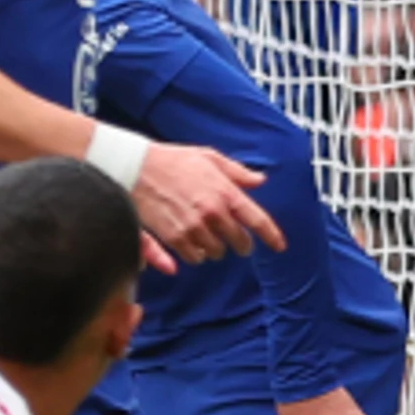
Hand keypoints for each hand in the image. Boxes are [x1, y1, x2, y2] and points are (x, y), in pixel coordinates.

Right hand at [130, 143, 280, 265]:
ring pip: (216, 252)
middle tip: (237, 244)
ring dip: (215, 248)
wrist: (134, 167)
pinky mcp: (173, 237)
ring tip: (207, 239)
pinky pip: (193, 257)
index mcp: (225, 192)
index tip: (279, 246)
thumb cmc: (171, 160)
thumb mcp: (208, 157)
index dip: (272, 236)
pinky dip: (195, 254)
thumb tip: (259, 180)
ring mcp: (193, 227)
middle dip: (240, 244)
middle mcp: (212, 213)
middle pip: (238, 241)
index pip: (258, 220)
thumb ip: (237, 172)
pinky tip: (191, 247)